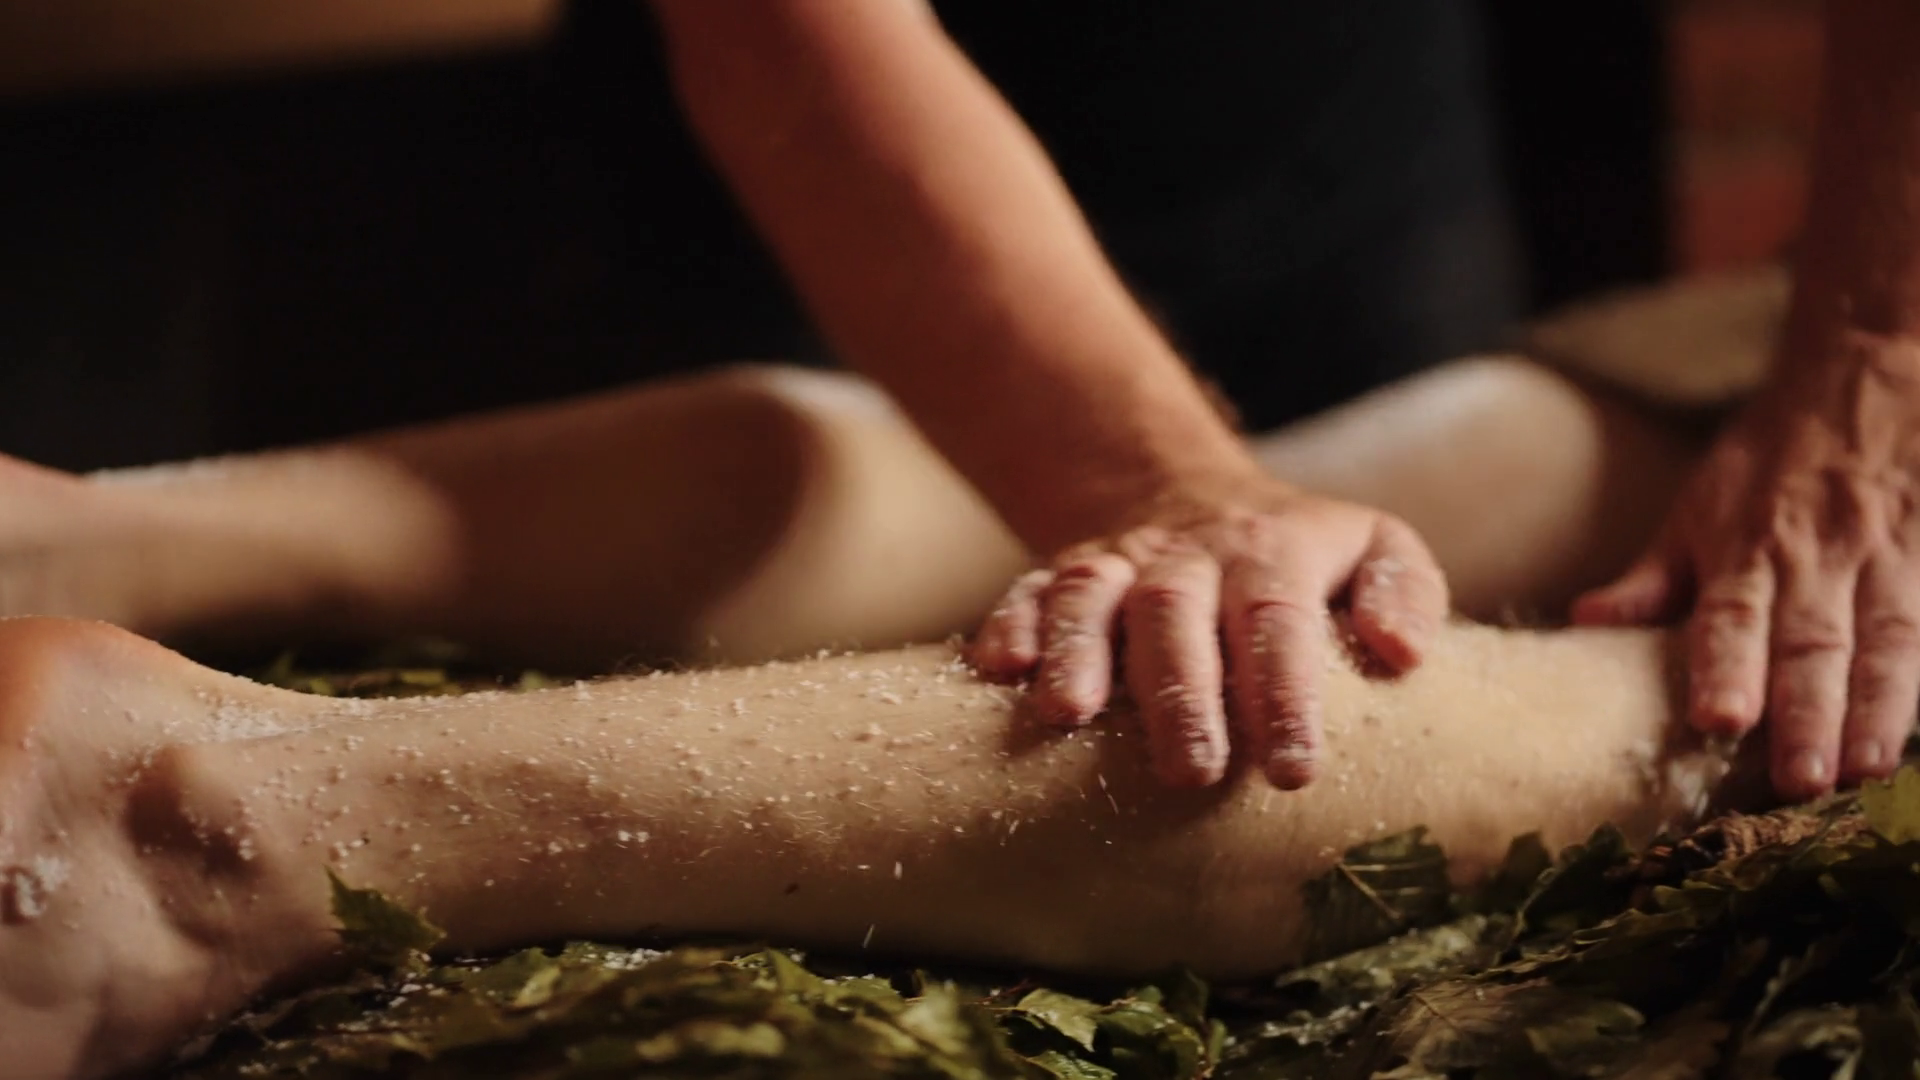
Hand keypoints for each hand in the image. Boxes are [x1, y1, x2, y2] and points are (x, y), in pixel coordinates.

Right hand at [969, 478, 1449, 788]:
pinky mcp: (1059, 573)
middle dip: (1181, 693)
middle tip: (1192, 772)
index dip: (1285, 694)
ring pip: (1091, 594)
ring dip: (1077, 651)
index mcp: (1274, 551)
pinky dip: (1010, 624)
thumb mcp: (1376, 548)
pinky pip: (1028, 589)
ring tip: (1065, 714)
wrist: (1189, 493)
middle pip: (1177, 610)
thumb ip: (1405, 591)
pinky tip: (998, 668)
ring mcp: (1118, 561)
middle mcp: (1189, 554)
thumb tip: (1401, 652)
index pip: (1279, 619)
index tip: (1294, 770)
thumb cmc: (1300, 558)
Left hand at [1576, 330, 1919, 799]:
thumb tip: (1584, 621)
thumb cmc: (1769, 459)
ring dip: (1877, 712)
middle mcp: (1818, 559)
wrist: (1868, 375)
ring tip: (1864, 771)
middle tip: (1800, 782)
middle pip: (1813, 644)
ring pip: (1887, 643)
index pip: (1732, 616)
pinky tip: (1915, 737)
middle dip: (1807, 715)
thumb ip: (1650, 578)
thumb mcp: (1698, 506)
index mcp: (1749, 548)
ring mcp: (1887, 560)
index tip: (1718, 719)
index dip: (1726, 667)